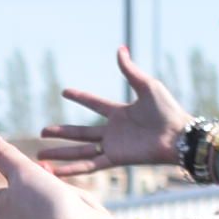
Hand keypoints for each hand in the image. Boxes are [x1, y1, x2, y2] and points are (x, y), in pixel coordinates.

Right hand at [35, 46, 190, 176]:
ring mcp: (113, 146)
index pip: (95, 104)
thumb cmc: (168, 111)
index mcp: (120, 113)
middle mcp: (113, 131)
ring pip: (80, 151)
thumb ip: (129, 70)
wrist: (179, 135)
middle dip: (61, 133)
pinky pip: (90, 165)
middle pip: (81, 132)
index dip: (80, 98)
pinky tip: (56, 170)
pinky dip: (73, 169)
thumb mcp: (147, 86)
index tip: (64, 92)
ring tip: (40, 156)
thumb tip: (120, 48)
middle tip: (42, 131)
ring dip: (60, 153)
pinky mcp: (116, 159)